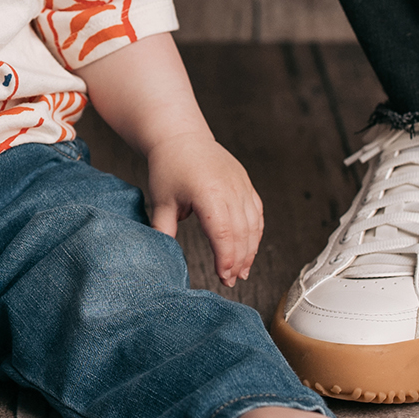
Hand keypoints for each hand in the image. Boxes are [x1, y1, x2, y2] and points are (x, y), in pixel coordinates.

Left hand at [143, 132, 263, 286]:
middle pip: (242, 233)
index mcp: (208, 193)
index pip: (223, 233)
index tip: (222, 276)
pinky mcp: (246, 184)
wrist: (182, 137)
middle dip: (238, 261)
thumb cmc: (169, 166)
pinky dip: (256, 233)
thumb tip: (162, 255)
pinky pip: (257, 213)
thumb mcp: (161, 200)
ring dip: (250, 250)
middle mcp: (230, 189)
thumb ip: (163, 229)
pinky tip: (250, 248)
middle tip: (231, 280)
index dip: (225, 258)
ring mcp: (241, 185)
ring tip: (242, 271)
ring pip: (253, 225)